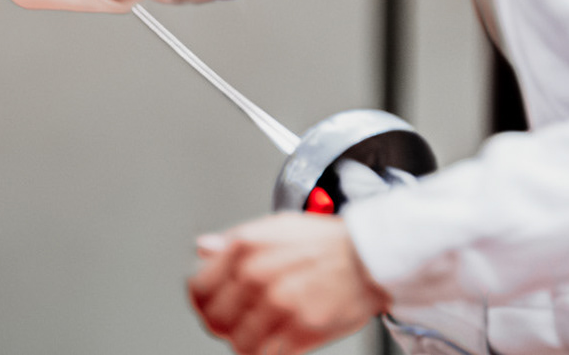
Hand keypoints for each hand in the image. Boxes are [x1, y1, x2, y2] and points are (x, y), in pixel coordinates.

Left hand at [188, 212, 390, 354]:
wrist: (369, 258)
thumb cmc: (326, 242)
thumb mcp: (274, 227)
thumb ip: (234, 240)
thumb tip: (204, 247)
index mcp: (244, 248)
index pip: (199, 288)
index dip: (201, 302)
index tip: (209, 306)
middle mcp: (256, 276)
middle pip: (215, 320)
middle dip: (222, 325)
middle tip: (234, 322)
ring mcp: (277, 305)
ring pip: (238, 342)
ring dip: (245, 341)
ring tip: (258, 332)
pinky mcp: (300, 331)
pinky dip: (267, 353)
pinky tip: (274, 342)